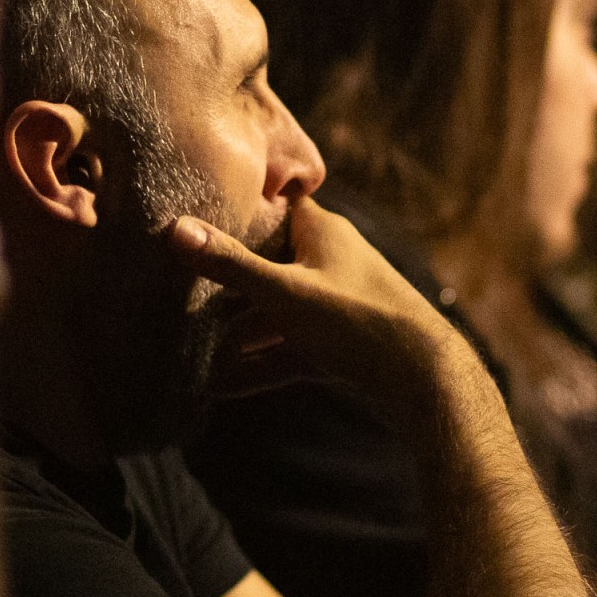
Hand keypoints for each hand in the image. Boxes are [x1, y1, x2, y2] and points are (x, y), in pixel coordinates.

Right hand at [169, 201, 468, 423]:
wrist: (424, 380)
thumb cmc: (358, 320)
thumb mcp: (285, 291)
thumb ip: (230, 265)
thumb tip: (174, 228)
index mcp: (320, 231)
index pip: (270, 207)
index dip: (233, 211)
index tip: (189, 220)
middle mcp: (328, 262)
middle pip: (265, 267)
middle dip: (222, 288)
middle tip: (172, 299)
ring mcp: (334, 306)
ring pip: (275, 316)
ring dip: (236, 337)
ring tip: (188, 356)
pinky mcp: (339, 346)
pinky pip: (289, 351)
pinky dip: (259, 366)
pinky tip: (220, 389)